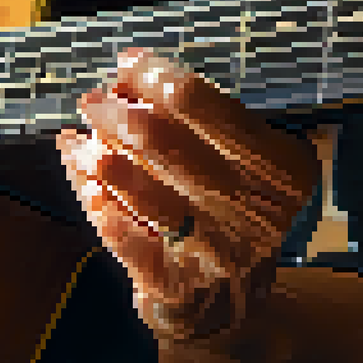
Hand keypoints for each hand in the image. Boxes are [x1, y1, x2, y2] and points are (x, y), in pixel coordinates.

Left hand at [56, 49, 318, 341]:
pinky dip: (110, 220)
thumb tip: (124, 81)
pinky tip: (92, 196)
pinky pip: (137, 249)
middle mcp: (255, 209)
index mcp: (279, 167)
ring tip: (83, 144)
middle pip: (173, 149)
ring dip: (109, 165)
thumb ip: (198, 121)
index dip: (158, 78)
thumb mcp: (245, 160)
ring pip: (153, 199)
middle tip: (92, 101)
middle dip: (122, 118)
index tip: (126, 64)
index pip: (208, 107)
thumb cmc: (233, 208)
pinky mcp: (180, 285)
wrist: (233, 299)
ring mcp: (218, 251)